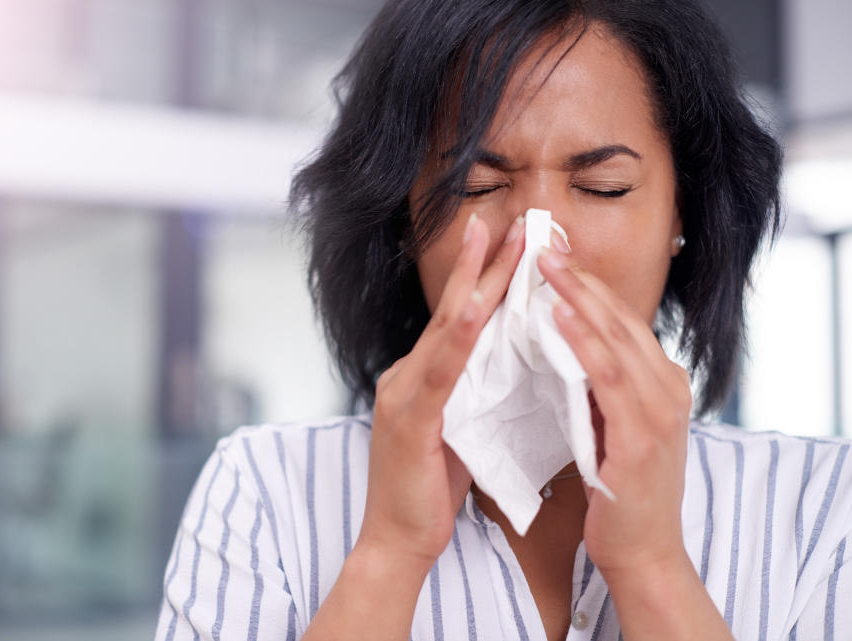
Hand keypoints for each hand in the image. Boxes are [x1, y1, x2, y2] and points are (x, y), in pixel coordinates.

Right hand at [356, 213, 524, 566]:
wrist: (398, 541)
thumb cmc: (433, 490)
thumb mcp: (461, 431)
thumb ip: (475, 394)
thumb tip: (512, 365)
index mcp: (424, 378)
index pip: (461, 322)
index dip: (488, 280)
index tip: (516, 244)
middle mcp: (407, 375)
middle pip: (454, 311)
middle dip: (485, 263)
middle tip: (512, 220)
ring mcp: (403, 393)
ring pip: (446, 329)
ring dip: (475, 282)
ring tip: (498, 240)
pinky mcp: (409, 418)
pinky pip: (439, 371)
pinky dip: (458, 336)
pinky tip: (476, 308)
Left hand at [536, 243, 693, 576]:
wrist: (641, 550)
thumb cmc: (618, 488)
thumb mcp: (610, 423)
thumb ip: (596, 385)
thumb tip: (561, 345)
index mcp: (659, 381)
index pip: (619, 319)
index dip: (585, 283)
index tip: (552, 251)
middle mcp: (667, 386)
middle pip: (618, 317)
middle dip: (579, 277)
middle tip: (543, 241)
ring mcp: (659, 410)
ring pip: (615, 337)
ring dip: (577, 296)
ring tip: (544, 264)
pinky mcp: (642, 436)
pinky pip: (607, 377)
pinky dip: (582, 342)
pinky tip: (557, 316)